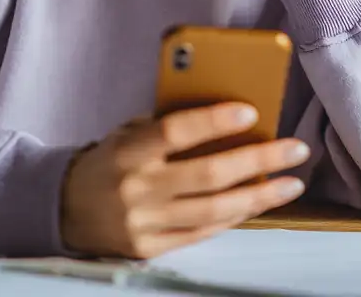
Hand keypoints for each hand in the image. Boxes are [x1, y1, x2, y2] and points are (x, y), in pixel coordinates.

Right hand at [60, 103, 309, 258]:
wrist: (65, 209)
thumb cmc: (108, 162)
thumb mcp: (127, 134)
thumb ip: (166, 127)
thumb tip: (227, 118)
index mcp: (127, 151)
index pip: (175, 131)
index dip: (214, 121)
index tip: (251, 111)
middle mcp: (136, 189)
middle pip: (208, 175)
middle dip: (259, 161)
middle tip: (295, 150)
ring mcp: (144, 223)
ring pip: (214, 210)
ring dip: (260, 196)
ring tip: (291, 183)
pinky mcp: (150, 249)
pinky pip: (202, 232)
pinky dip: (234, 217)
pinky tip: (258, 203)